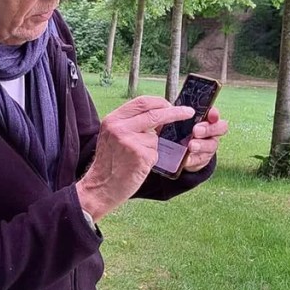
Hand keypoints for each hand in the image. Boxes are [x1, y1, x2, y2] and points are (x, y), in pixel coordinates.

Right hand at [77, 96, 194, 221]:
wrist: (101, 186)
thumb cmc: (109, 163)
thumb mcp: (112, 136)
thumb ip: (131, 123)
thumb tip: (158, 115)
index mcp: (113, 120)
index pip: (142, 102)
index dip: (160, 102)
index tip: (171, 105)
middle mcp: (120, 128)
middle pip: (155, 114)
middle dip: (175, 112)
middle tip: (188, 112)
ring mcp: (130, 142)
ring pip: (156, 137)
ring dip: (152, 146)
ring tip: (136, 158)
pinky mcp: (141, 156)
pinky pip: (156, 152)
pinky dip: (152, 158)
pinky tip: (139, 165)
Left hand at [182, 107, 228, 171]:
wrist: (182, 152)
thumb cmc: (184, 131)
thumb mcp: (184, 122)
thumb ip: (183, 116)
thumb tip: (172, 109)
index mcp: (208, 120)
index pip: (215, 115)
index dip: (214, 114)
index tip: (210, 114)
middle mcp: (212, 133)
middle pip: (218, 129)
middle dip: (207, 129)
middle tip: (196, 130)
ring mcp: (209, 147)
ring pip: (210, 146)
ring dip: (201, 145)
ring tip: (191, 145)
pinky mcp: (202, 159)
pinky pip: (199, 160)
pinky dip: (192, 159)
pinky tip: (186, 158)